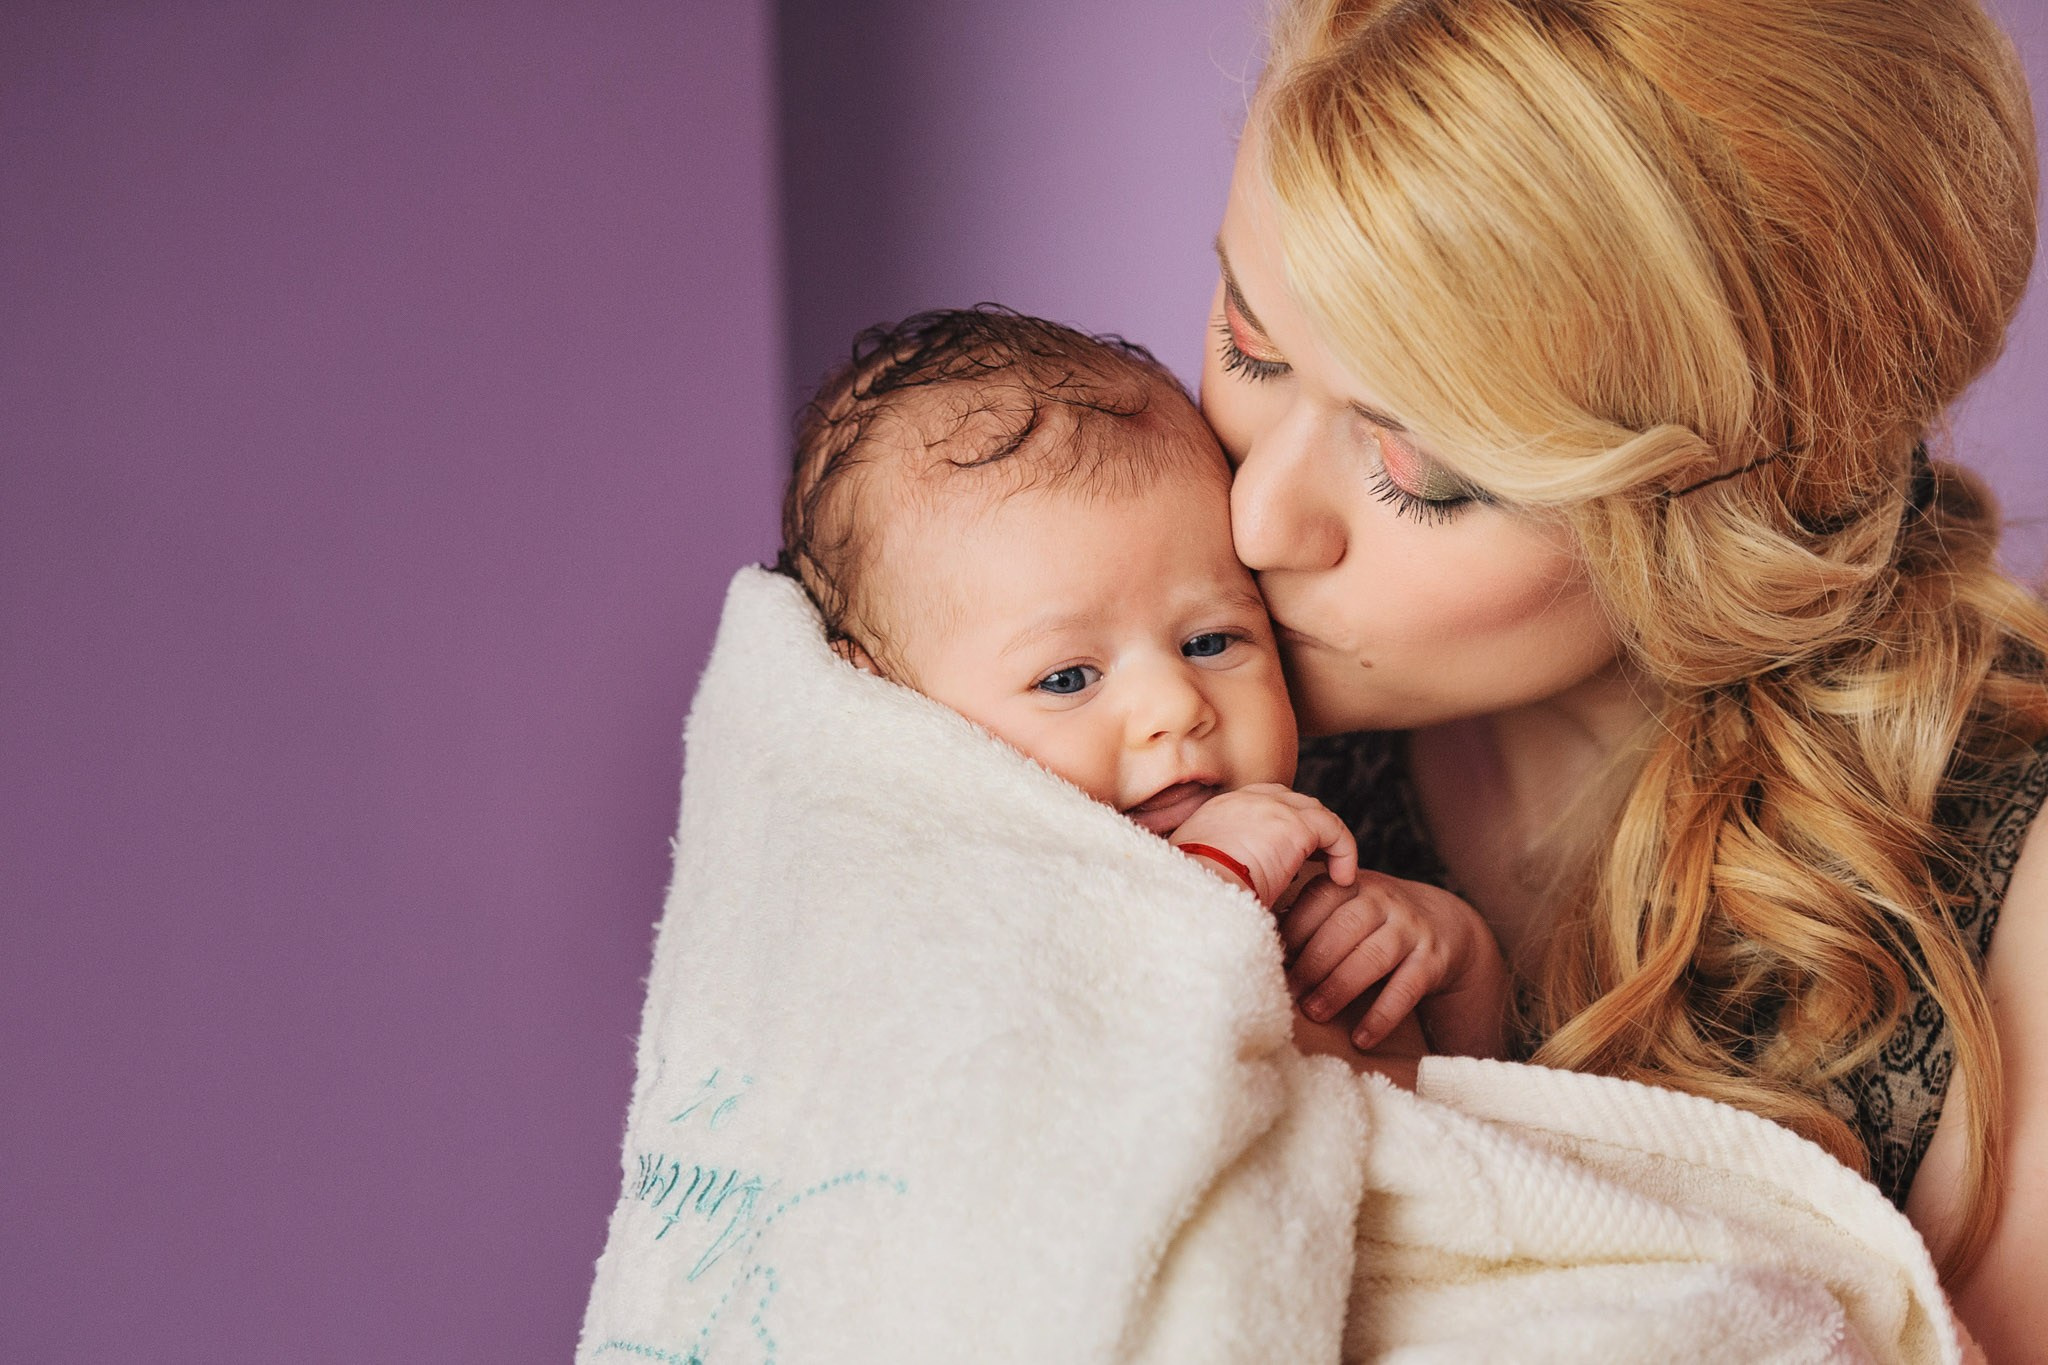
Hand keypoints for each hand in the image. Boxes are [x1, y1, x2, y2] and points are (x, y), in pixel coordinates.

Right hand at [1169, 784, 1357, 906]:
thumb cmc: (1191, 899)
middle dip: (1308, 828)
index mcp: (1218, 811)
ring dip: (1327, 842)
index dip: (1280, 826)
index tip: (1289, 859)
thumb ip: (1219, 869)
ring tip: (1334, 873)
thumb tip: (1230, 891)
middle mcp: (1244, 800)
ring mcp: (1270, 807)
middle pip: (1290, 801)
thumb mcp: (1200, 876)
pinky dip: (1344, 852)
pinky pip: (1333, 829)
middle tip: (1317, 861)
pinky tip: (1342, 879)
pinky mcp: (1294, 825)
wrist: (1191, 897)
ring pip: (1314, 813)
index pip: (1259, 804)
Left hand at [1280, 871, 1508, 1057]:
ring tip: (1314, 1013)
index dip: (1294, 929)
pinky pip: (1406, 989)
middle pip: (1345, 928)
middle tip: (1290, 994)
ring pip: (1373, 957)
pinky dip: (1381, 1016)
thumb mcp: (1346, 906)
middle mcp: (1385, 900)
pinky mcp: (1432, 960)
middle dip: (1313, 963)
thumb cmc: (1373, 922)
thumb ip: (1311, 917)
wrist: (1442, 925)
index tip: (1272, 958)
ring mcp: (1411, 929)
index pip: (1321, 899)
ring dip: (1340, 988)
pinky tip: (1360, 1038)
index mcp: (1355, 884)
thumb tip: (1256, 939)